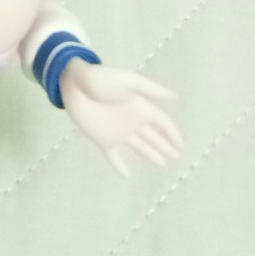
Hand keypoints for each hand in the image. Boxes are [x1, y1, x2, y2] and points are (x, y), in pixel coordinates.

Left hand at [60, 61, 182, 177]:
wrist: (74, 84)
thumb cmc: (102, 80)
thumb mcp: (128, 81)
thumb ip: (151, 89)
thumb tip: (175, 97)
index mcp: (140, 107)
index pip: (161, 122)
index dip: (172, 134)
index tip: (181, 147)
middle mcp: (131, 121)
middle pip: (153, 137)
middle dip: (164, 146)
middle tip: (175, 157)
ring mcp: (117, 131)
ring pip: (139, 146)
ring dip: (150, 154)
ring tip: (161, 163)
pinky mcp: (102, 139)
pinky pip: (113, 156)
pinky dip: (119, 166)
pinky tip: (126, 175)